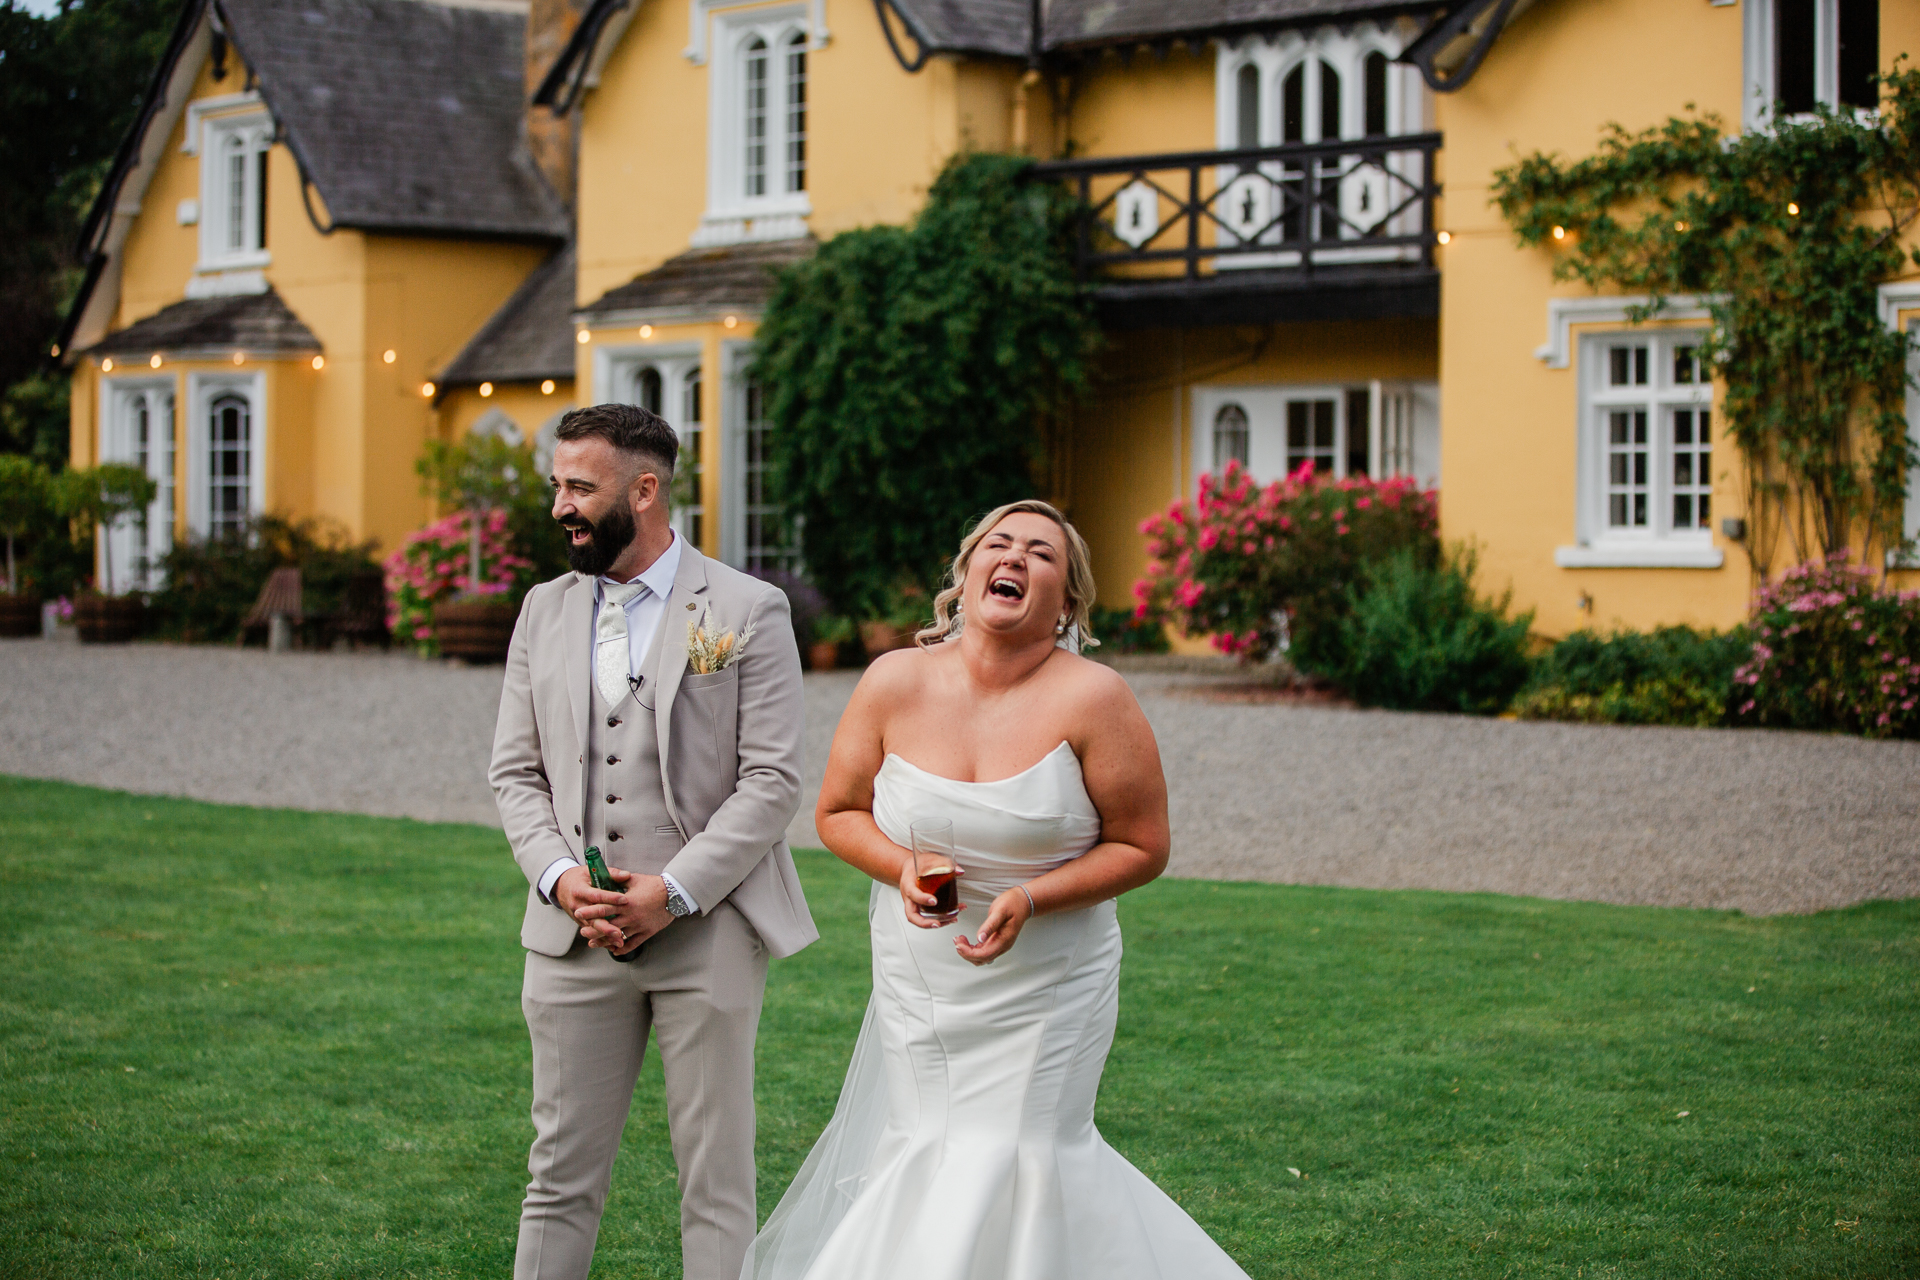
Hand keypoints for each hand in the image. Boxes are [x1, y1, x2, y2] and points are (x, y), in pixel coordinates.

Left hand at [556, 865, 673, 955]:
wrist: (674, 895)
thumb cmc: (654, 886)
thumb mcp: (634, 879)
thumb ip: (618, 880)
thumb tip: (605, 877)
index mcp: (626, 902)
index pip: (604, 908)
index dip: (590, 911)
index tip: (579, 912)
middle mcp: (630, 916)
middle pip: (607, 925)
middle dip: (593, 929)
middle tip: (582, 931)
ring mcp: (638, 926)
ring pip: (617, 937)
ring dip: (603, 941)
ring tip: (593, 943)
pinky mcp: (646, 933)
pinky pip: (632, 944)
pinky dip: (622, 949)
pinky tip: (614, 950)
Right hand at [896, 852, 960, 928]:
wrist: (908, 868)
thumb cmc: (917, 865)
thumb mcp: (930, 859)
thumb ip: (944, 863)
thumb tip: (959, 871)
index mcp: (908, 884)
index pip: (912, 893)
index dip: (922, 899)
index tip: (934, 900)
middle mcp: (908, 897)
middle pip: (911, 915)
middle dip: (924, 922)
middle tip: (938, 923)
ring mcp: (913, 904)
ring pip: (918, 919)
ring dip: (934, 924)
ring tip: (950, 920)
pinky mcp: (919, 907)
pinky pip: (926, 917)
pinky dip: (938, 919)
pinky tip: (950, 917)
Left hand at [954, 887, 1032, 965]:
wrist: (1022, 902)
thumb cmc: (1013, 904)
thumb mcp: (1000, 911)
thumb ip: (990, 925)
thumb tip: (980, 938)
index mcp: (1004, 940)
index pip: (984, 955)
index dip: (969, 953)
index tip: (958, 944)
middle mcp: (1002, 946)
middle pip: (982, 959)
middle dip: (966, 953)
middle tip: (957, 940)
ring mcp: (1000, 945)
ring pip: (981, 958)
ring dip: (968, 952)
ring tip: (960, 940)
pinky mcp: (996, 941)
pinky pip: (983, 951)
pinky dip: (972, 949)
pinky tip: (966, 941)